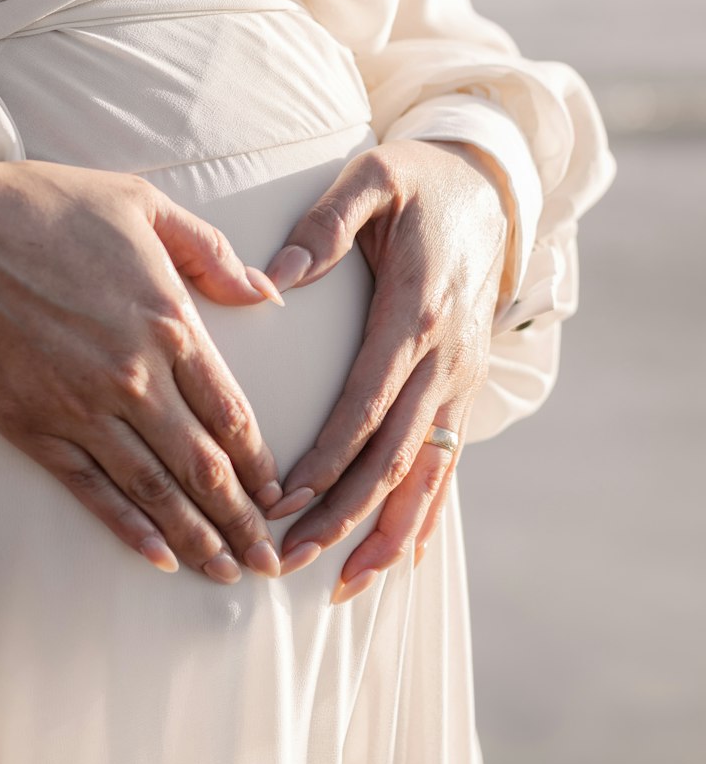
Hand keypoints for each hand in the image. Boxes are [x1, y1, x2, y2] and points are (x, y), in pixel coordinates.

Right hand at [0, 156, 285, 582]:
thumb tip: (268, 291)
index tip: (279, 496)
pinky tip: (159, 558)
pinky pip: (92, 491)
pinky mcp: (35, 428)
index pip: (231, 414)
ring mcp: (83, 409)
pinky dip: (129, 529)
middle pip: (203, 467)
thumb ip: (212, 253)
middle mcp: (134, 378)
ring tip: (226, 574)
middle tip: (270, 562)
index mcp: (169, 324)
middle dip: (242, 521)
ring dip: (196, 538)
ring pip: (155, 490)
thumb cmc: (47, 207)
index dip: (261, 464)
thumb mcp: (145, 206)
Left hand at [262, 139, 511, 600]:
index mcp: (416, 313)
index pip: (368, 402)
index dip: (328, 456)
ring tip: (345, 584)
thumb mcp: (374, 179)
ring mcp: (460, 380)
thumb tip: (274, 274)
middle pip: (394, 454)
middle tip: (290, 558)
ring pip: (427, 473)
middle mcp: (446, 358)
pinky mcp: (462, 390)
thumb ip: (325, 223)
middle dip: (343, 514)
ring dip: (387, 533)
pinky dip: (425, 516)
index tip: (284, 499)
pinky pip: (446, 465)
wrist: (490, 189)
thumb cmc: (420, 183)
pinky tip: (402, 560)